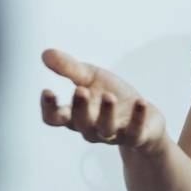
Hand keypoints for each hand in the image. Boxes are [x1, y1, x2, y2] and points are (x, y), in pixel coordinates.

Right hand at [40, 48, 165, 153]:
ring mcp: (114, 135)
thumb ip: (69, 68)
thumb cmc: (112, 95)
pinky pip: (136, 133)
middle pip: (80, 123)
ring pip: (105, 129)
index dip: (49, 108)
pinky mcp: (137, 137)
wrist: (146, 116)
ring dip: (106, 113)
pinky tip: (140, 101)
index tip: (47, 91)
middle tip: (80, 90)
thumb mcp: (91, 78)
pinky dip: (138, 118)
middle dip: (80, 107)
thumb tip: (45, 53)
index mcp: (75, 116)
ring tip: (109, 96)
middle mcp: (92, 128)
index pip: (54, 118)